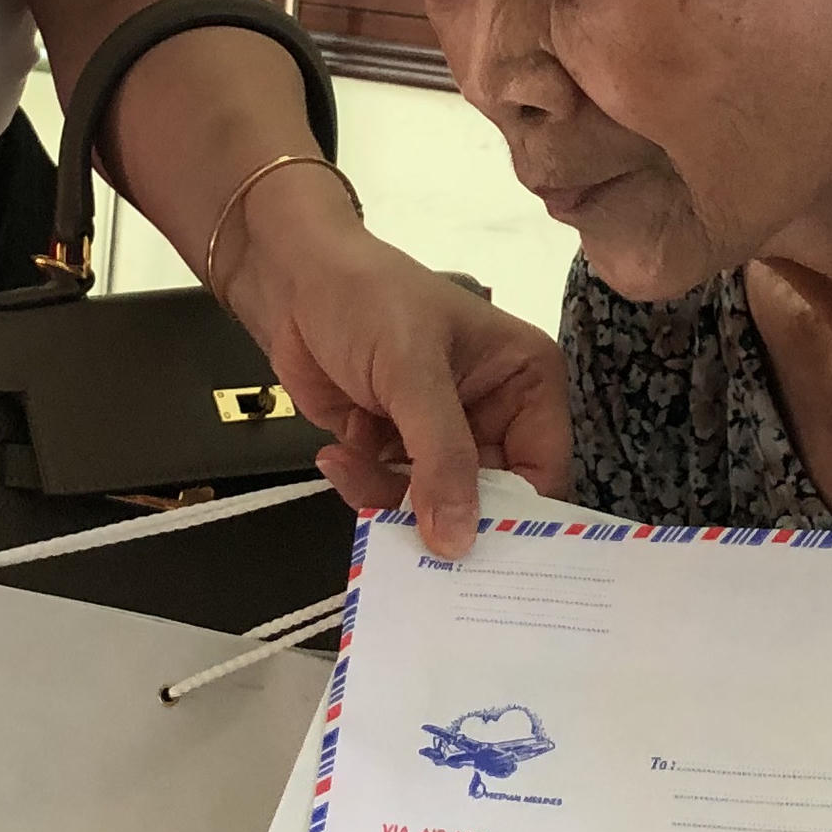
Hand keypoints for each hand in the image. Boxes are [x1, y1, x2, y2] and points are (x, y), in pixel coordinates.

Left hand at [214, 171, 569, 554]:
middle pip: (490, 501)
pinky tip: (337, 448)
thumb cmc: (366, 300)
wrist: (289, 279)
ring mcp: (443, 435)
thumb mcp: (412, 370)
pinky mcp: (396, 448)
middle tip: (404, 534)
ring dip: (390, 496)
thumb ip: (442, 456)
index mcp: (526, 383)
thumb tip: (459, 541)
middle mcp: (496, 415)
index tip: (472, 552)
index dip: (515, 520)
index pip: (542, 473)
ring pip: (436, 506)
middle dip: (444, 516)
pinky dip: (362, 484)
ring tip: (352, 459)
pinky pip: (392, 496)